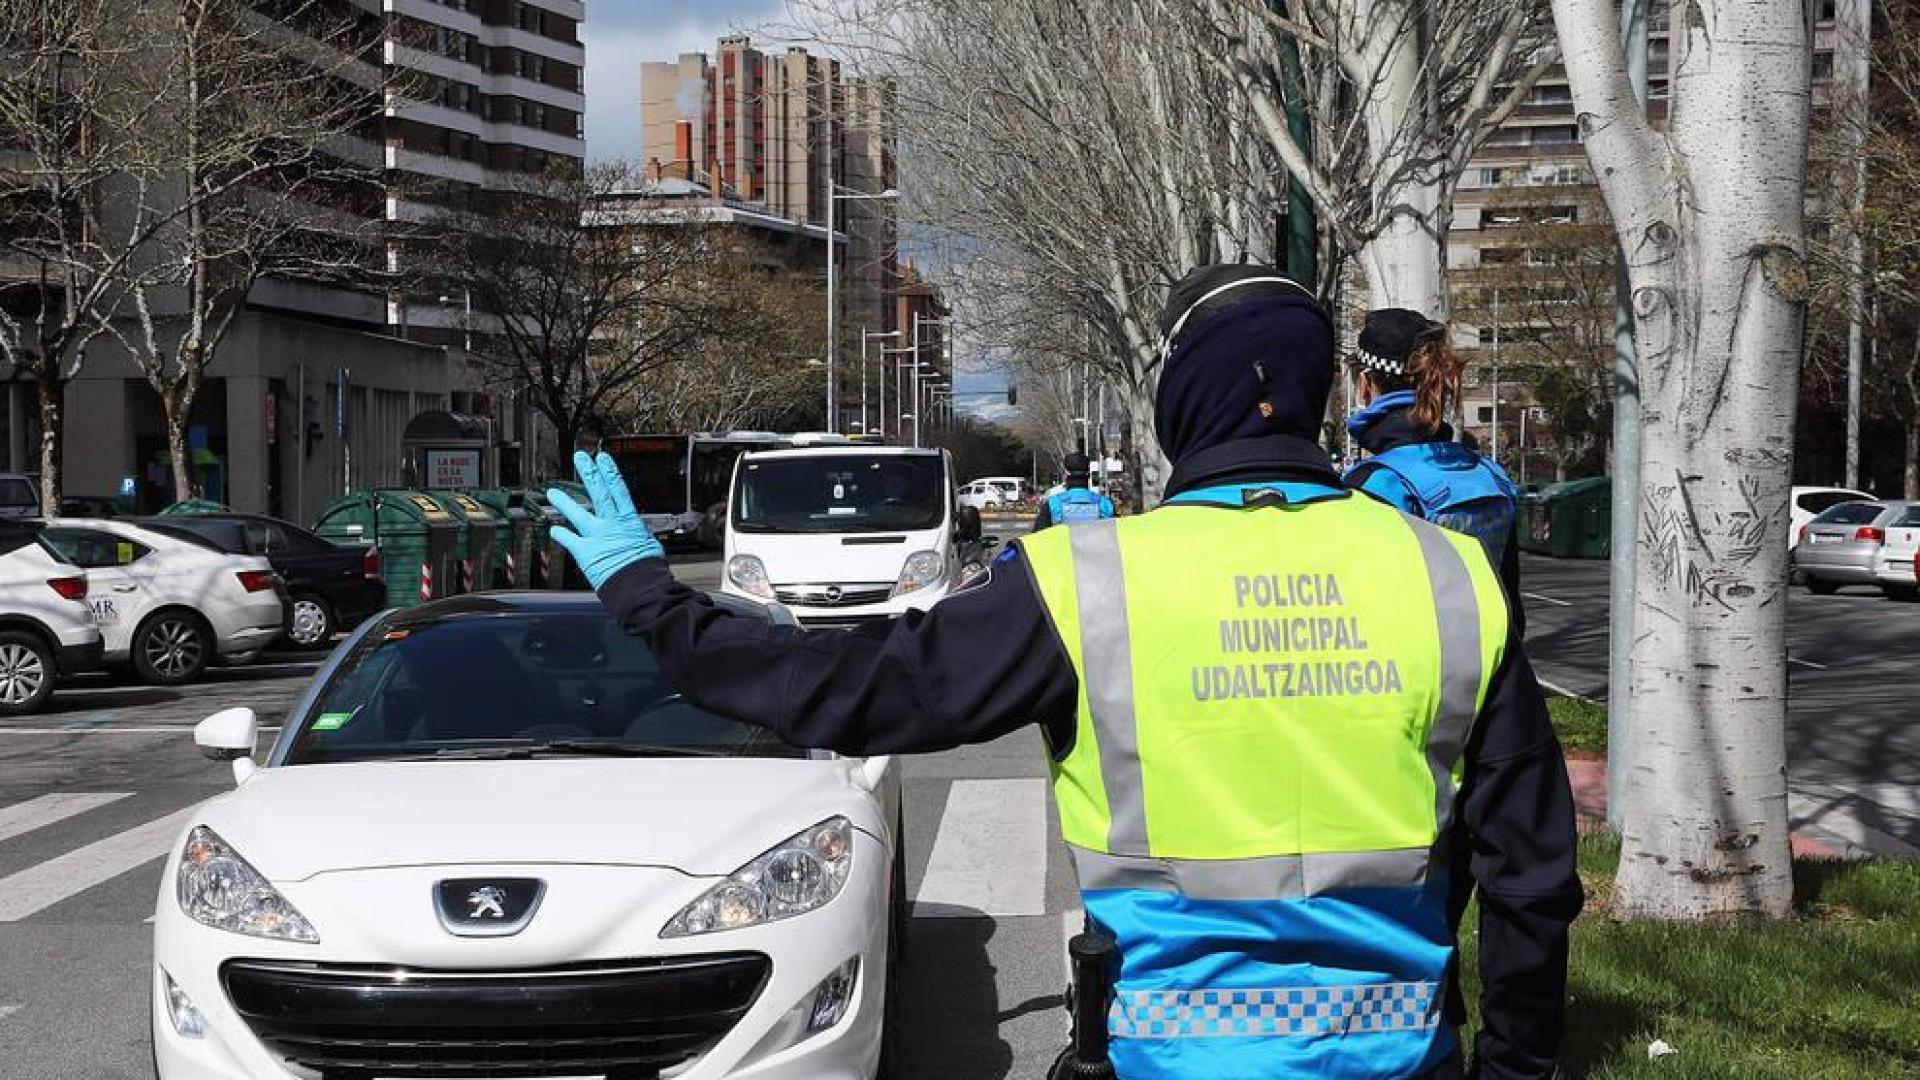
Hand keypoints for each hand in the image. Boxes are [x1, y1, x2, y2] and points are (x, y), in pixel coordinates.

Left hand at [547, 451, 664, 589]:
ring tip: (552, 492)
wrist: (640, 588)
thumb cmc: (648, 570)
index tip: (602, 458)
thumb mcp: (649, 546)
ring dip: (564, 502)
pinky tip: (554, 529)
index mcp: (630, 521)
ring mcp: (597, 537)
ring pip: (578, 514)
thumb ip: (638, 536)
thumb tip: (638, 536)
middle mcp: (612, 525)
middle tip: (580, 459)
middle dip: (589, 473)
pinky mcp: (586, 553)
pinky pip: (570, 541)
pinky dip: (561, 535)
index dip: (609, 472)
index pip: (619, 489)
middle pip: (599, 493)